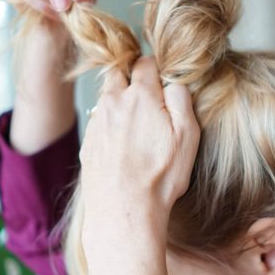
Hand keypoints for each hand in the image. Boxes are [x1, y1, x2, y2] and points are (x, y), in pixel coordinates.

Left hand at [80, 56, 199, 253]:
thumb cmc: (160, 175)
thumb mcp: (187, 134)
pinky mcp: (87, 143)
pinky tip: (123, 149)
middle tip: (147, 100)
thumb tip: (173, 81)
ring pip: (106, 99)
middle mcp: (113, 102)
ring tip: (136, 129)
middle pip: (118, 73)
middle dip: (131, 79)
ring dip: (119, 104)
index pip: (144, 63)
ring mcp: (96, 123)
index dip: (155, 70)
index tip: (162, 83)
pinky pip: (98, 124)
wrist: (124, 211)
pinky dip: (109, 127)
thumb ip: (181, 99)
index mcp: (140, 96)